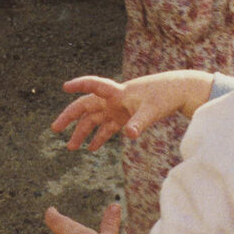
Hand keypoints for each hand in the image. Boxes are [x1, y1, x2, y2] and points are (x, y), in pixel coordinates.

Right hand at [52, 71, 213, 150]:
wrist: (178, 92)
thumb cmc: (164, 96)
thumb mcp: (151, 111)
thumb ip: (138, 123)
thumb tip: (128, 135)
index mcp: (117, 92)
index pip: (94, 85)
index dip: (79, 85)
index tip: (65, 87)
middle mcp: (114, 99)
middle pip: (86, 105)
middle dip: (70, 117)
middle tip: (55, 128)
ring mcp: (118, 108)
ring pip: (94, 119)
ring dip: (82, 132)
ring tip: (71, 147)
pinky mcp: (124, 116)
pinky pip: (107, 128)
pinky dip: (99, 137)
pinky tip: (92, 149)